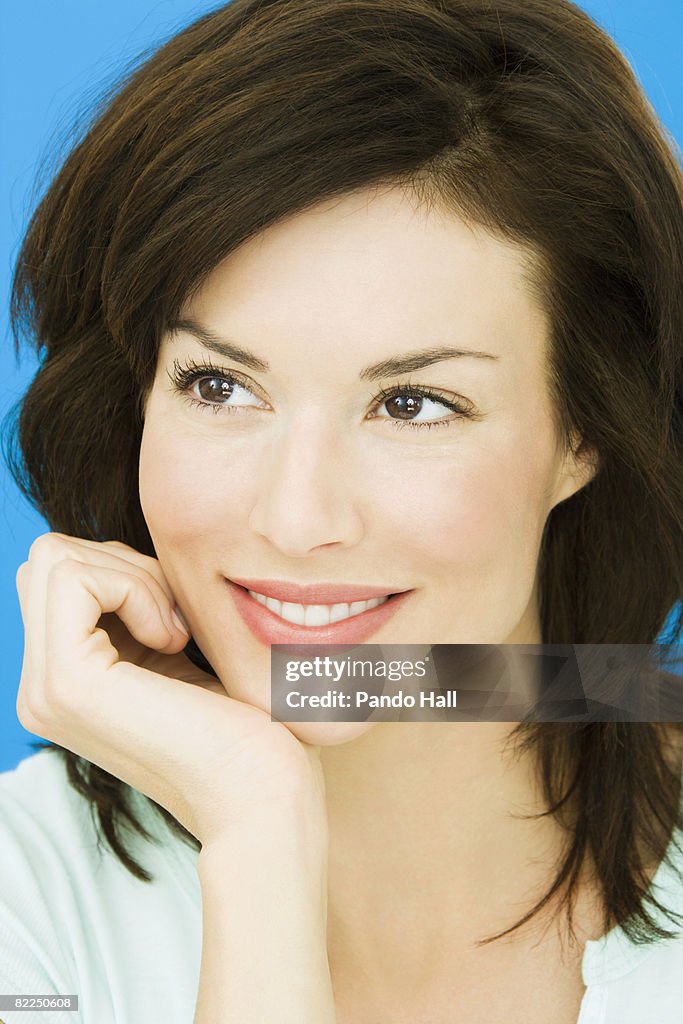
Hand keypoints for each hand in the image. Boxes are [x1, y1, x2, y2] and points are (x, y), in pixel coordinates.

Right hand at [15, 533, 326, 846]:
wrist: (265, 794)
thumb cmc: (246, 725)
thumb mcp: (175, 651)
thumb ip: (139, 609)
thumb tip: (127, 552)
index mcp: (61, 683)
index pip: (59, 575)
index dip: (125, 570)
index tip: (180, 617)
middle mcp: (39, 690)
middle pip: (49, 560)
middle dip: (125, 565)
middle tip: (178, 620)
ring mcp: (44, 690)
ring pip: (55, 560)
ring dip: (134, 576)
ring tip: (177, 633)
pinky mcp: (66, 683)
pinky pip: (73, 578)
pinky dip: (134, 587)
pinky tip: (173, 639)